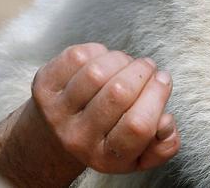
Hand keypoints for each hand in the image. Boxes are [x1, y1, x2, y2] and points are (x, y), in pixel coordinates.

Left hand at [31, 43, 179, 173]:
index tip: (163, 80)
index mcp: (107, 158)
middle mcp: (78, 138)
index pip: (138, 126)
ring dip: (122, 59)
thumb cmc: (109, 140)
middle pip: (119, 93)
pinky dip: (99, 51)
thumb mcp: (140, 155)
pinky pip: (77, 57)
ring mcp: (57, 113)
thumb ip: (164, 146)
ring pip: (97, 72)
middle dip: (143, 71)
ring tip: (128, 64)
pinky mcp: (44, 87)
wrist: (55, 138)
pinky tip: (105, 59)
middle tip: (149, 68)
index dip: (157, 96)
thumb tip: (165, 122)